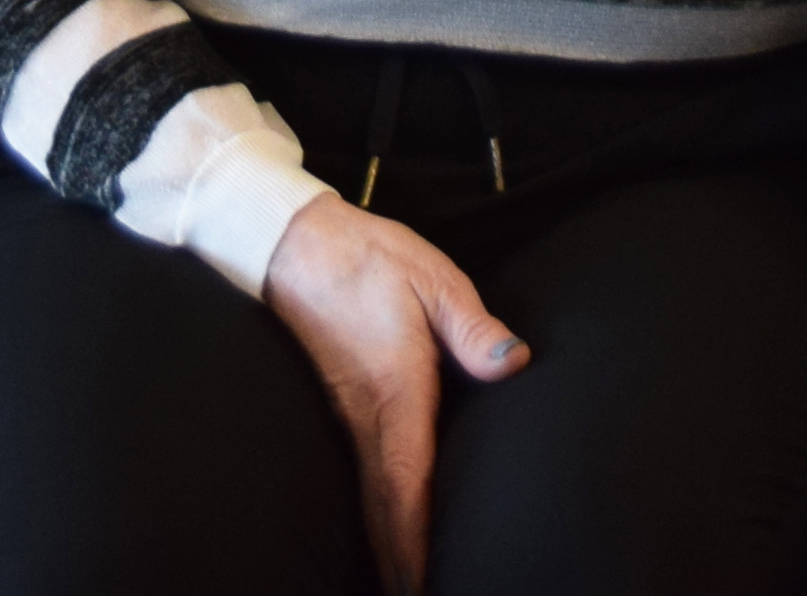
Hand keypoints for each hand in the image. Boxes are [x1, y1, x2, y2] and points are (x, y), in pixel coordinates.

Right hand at [261, 195, 529, 595]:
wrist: (292, 245)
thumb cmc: (367, 260)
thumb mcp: (431, 279)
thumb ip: (472, 328)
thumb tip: (514, 363)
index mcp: (396, 394)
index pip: (409, 486)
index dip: (419, 541)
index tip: (427, 585)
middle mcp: (368, 419)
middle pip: (386, 511)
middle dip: (402, 565)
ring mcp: (350, 418)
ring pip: (372, 500)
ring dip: (392, 547)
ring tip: (409, 586)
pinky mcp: (344, 407)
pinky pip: (364, 478)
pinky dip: (380, 515)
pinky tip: (391, 530)